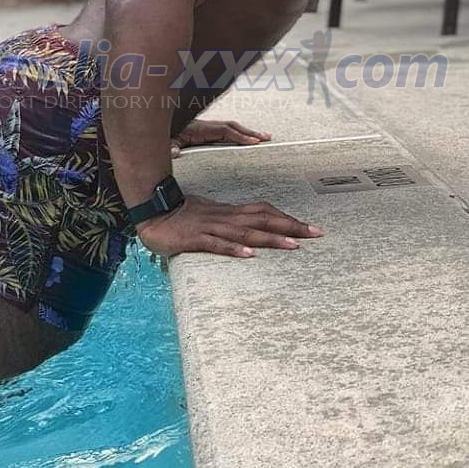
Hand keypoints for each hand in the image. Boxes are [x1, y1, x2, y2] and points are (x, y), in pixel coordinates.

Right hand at [136, 194, 323, 257]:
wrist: (153, 212)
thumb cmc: (181, 216)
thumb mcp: (209, 216)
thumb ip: (228, 223)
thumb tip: (248, 232)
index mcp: (229, 213)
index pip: (263, 212)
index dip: (286, 218)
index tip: (308, 227)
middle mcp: (224, 218)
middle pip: (262, 220)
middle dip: (289, 227)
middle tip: (315, 233)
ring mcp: (210, 228)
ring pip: (245, 233)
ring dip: (269, 239)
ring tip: (293, 245)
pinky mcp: (195, 239)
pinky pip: (217, 244)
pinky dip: (233, 249)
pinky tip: (249, 255)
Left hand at [170, 119, 271, 157]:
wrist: (161, 123)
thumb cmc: (166, 134)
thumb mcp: (167, 141)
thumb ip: (171, 147)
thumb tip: (174, 152)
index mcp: (200, 128)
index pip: (225, 131)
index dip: (239, 135)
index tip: (253, 142)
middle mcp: (207, 125)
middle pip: (233, 126)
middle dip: (250, 132)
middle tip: (267, 138)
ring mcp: (208, 127)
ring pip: (232, 127)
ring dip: (247, 131)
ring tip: (263, 137)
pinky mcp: (207, 131)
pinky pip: (227, 131)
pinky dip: (238, 133)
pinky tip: (246, 139)